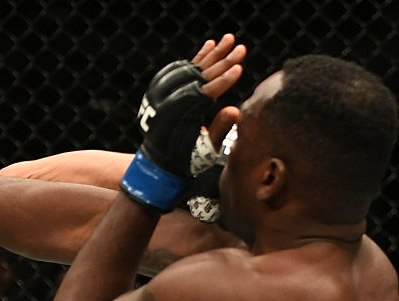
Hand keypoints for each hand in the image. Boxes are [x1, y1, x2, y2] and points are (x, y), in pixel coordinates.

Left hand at [121, 34, 244, 212]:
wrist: (157, 162)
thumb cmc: (185, 161)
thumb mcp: (205, 152)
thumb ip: (220, 131)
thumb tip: (235, 110)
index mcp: (180, 118)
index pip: (204, 93)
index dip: (223, 81)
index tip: (239, 68)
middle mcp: (169, 103)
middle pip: (198, 76)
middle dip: (222, 62)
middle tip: (241, 48)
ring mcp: (164, 95)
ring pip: (189, 68)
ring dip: (211, 54)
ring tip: (229, 39)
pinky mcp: (163, 90)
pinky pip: (180, 69)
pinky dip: (196, 58)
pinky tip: (210, 46)